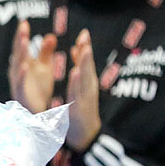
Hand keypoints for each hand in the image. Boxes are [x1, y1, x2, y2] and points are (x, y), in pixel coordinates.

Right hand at [8, 21, 57, 112]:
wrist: (40, 114)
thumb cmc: (39, 90)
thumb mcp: (44, 68)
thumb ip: (46, 52)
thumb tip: (51, 35)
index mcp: (24, 64)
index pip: (21, 47)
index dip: (22, 35)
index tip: (24, 22)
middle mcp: (18, 72)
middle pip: (17, 53)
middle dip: (19, 40)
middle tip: (22, 28)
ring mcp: (18, 84)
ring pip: (17, 66)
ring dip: (19, 53)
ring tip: (22, 41)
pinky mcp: (21, 95)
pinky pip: (20, 84)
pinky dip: (21, 75)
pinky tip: (24, 66)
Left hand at [64, 29, 100, 150]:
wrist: (86, 133)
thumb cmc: (83, 106)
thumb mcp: (82, 84)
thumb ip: (81, 67)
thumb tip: (79, 48)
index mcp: (87, 81)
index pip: (87, 61)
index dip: (86, 47)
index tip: (84, 32)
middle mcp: (88, 87)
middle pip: (88, 66)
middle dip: (87, 51)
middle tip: (85, 36)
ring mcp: (85, 97)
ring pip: (85, 78)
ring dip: (84, 63)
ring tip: (83, 49)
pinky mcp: (79, 107)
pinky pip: (77, 93)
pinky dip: (76, 82)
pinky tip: (75, 73)